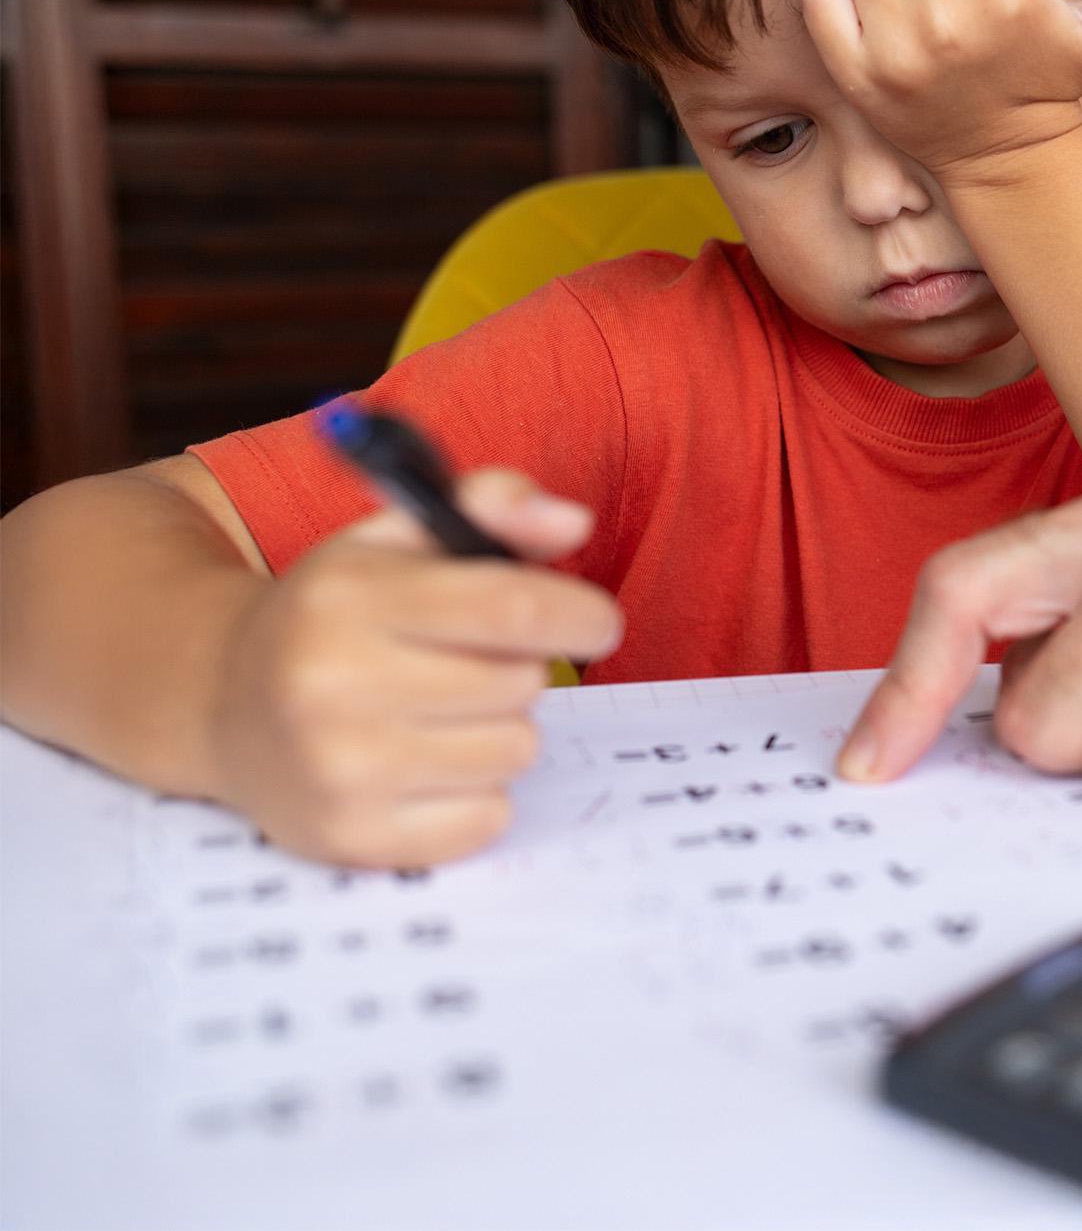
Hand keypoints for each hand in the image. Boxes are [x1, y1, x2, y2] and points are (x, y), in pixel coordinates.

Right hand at [202, 469, 622, 867]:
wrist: (219, 703)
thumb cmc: (334, 615)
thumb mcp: (396, 540)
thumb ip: (491, 508)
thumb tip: (573, 520)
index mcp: (351, 598)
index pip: (510, 609)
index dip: (578, 614)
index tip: (597, 621)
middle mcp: (334, 685)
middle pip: (521, 683)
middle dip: (519, 667)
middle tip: (468, 662)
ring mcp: (340, 771)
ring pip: (514, 752)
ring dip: (499, 730)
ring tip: (438, 712)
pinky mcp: (353, 838)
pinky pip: (487, 818)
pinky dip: (477, 794)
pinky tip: (423, 765)